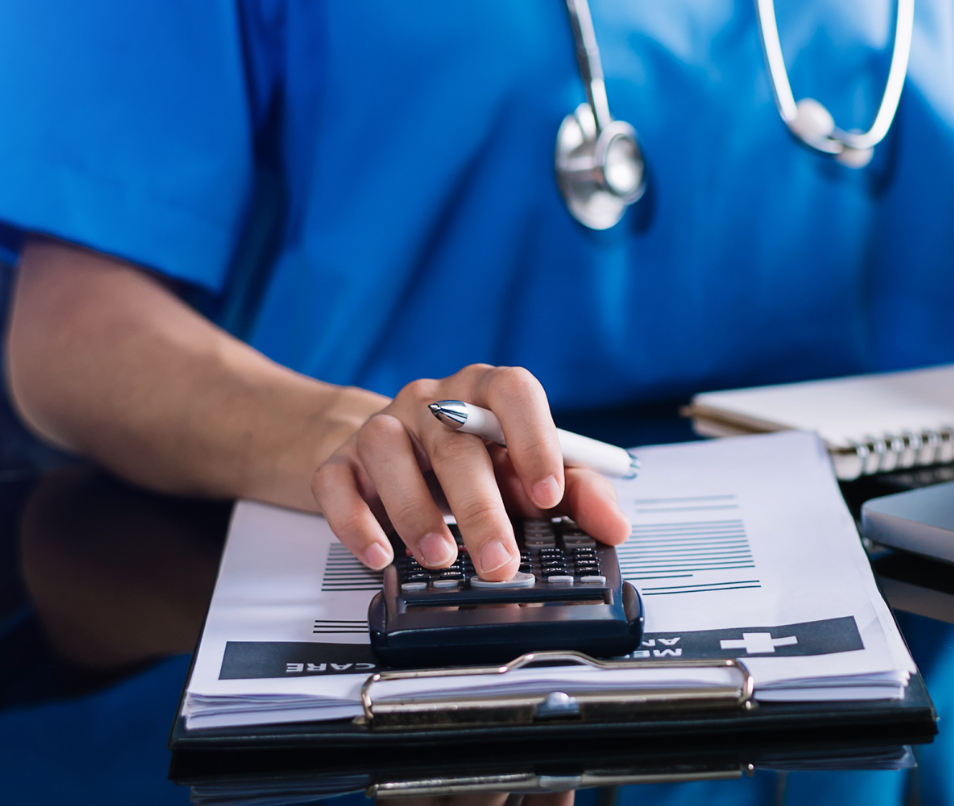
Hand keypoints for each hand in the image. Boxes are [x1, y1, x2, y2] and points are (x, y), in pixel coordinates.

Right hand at [310, 364, 630, 578]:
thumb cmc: (475, 460)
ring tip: (440, 557)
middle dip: (480, 507)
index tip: (550, 496)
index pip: (513, 392)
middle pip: (455, 441)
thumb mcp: (531, 471)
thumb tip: (615, 526)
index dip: (534, 440)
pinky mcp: (340, 460)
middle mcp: (433, 401)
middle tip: (500, 561)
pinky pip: (338, 482)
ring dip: (416, 511)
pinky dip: (356, 520)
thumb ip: (579, 493)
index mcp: (486, 392)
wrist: (394, 452)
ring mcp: (382, 426)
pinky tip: (381, 553)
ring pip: (389, 451)